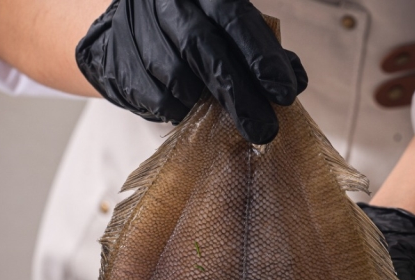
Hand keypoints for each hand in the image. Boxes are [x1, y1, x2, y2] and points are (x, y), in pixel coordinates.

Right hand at [75, 0, 307, 143]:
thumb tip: (295, 81)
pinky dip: (177, 110)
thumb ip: (260, 50)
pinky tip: (183, 106)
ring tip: (213, 112)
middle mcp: (169, 2)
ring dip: (201, 102)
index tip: (284, 92)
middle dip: (239, 95)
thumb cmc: (189, 34)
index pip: (235, 17)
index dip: (261, 56)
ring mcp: (138, 28)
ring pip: (177, 76)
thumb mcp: (227, 31)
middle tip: (264, 131)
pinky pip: (156, 97)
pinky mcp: (119, 59)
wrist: (125, 34)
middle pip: (205, 49)